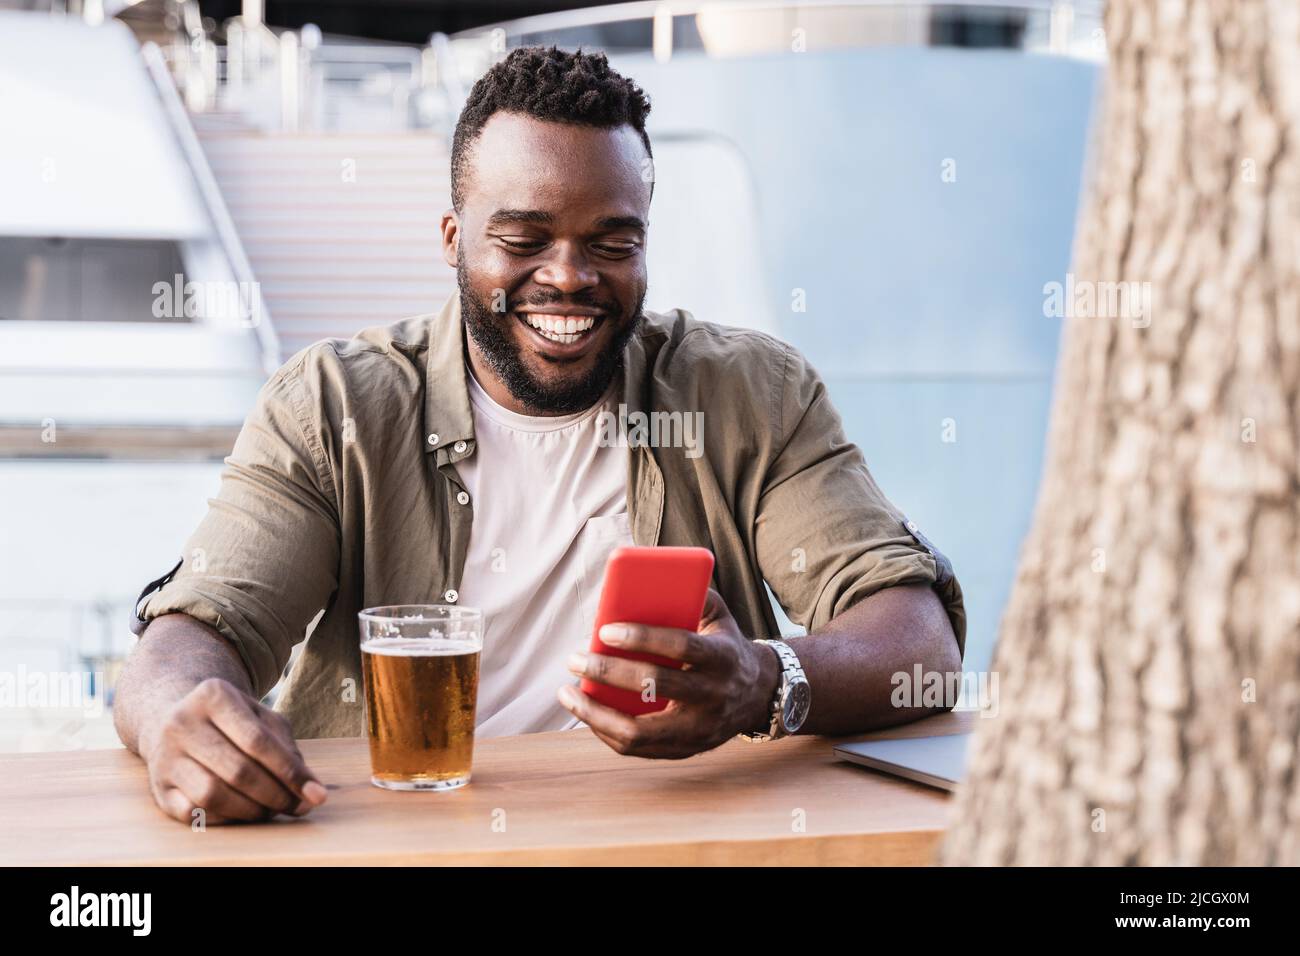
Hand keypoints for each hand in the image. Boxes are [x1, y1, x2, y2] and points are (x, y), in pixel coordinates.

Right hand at [139, 678, 327, 824]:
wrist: (172, 719)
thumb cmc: (231, 721)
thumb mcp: (261, 718)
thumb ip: (287, 748)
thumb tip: (310, 791)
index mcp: (213, 695)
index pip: (258, 741)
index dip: (291, 772)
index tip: (316, 795)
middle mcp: (182, 722)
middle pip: (238, 770)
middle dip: (275, 795)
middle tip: (297, 807)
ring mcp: (165, 755)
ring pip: (212, 794)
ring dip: (250, 810)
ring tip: (271, 810)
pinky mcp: (157, 787)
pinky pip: (193, 813)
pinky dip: (224, 818)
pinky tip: (242, 813)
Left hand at [558, 589, 780, 757]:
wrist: (758, 695)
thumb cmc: (724, 646)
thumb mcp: (718, 616)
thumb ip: (688, 595)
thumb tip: (637, 586)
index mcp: (722, 658)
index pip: (680, 647)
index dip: (642, 638)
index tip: (604, 631)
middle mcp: (713, 697)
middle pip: (653, 686)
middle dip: (606, 673)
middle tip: (575, 659)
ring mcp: (698, 730)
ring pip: (638, 732)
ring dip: (595, 713)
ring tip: (568, 692)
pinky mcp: (684, 750)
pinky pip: (636, 748)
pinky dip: (604, 730)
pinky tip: (585, 710)